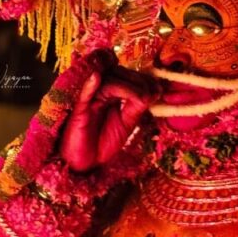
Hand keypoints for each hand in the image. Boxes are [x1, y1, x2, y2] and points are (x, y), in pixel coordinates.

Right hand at [60, 54, 158, 171]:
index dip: (143, 79)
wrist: (86, 163)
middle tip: (151, 94)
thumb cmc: (103, 142)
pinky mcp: (79, 111)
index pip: (126, 76)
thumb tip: (151, 90)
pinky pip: (83, 95)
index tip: (159, 90)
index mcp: (111, 94)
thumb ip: (136, 107)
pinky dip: (89, 85)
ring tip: (140, 98)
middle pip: (117, 74)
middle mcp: (99, 92)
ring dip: (125, 87)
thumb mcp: (126, 124)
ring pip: (106, 83)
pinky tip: (96, 77)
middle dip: (137, 82)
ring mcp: (89, 100)